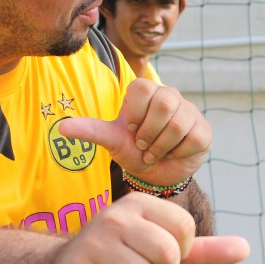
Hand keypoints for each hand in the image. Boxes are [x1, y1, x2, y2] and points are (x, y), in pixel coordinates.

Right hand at [44, 194, 249, 263]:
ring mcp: (93, 243)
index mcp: (138, 203)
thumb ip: (204, 250)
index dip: (177, 253)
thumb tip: (246, 248)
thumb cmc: (118, 260)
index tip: (153, 254)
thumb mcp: (161, 249)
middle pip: (167, 255)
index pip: (185, 230)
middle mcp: (115, 216)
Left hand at [58, 78, 210, 186]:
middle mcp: (169, 96)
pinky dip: (178, 153)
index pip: (141, 89)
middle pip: (164, 104)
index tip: (131, 130)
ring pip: (179, 123)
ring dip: (161, 146)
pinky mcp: (203, 131)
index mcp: (145, 92)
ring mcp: (189, 112)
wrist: (156, 174)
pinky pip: (193, 138)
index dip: (134, 115)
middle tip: (143, 146)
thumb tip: (61, 128)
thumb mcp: (111, 141)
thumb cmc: (133, 151)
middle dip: (149, 133)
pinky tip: (173, 155)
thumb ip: (90, 130)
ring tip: (155, 153)